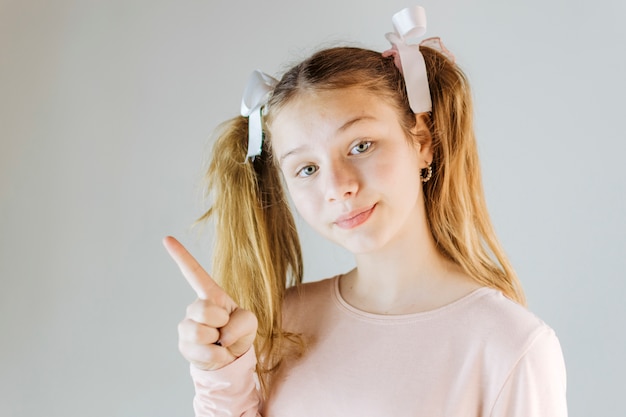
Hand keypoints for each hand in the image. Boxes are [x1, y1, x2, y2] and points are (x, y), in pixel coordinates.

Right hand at [163, 236, 257, 369]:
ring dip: (218, 340)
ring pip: (200, 332)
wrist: (231, 356)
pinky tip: (217, 353)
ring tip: (219, 340)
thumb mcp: (250, 321)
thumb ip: (242, 322)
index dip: (180, 255)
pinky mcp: (183, 345)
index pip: (193, 272)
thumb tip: (220, 335)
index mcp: (210, 294)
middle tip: (225, 328)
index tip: (166, 238)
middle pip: (203, 310)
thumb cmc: (239, 332)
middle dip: (220, 321)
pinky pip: (204, 351)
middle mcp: (194, 307)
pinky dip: (218, 355)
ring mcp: (186, 326)